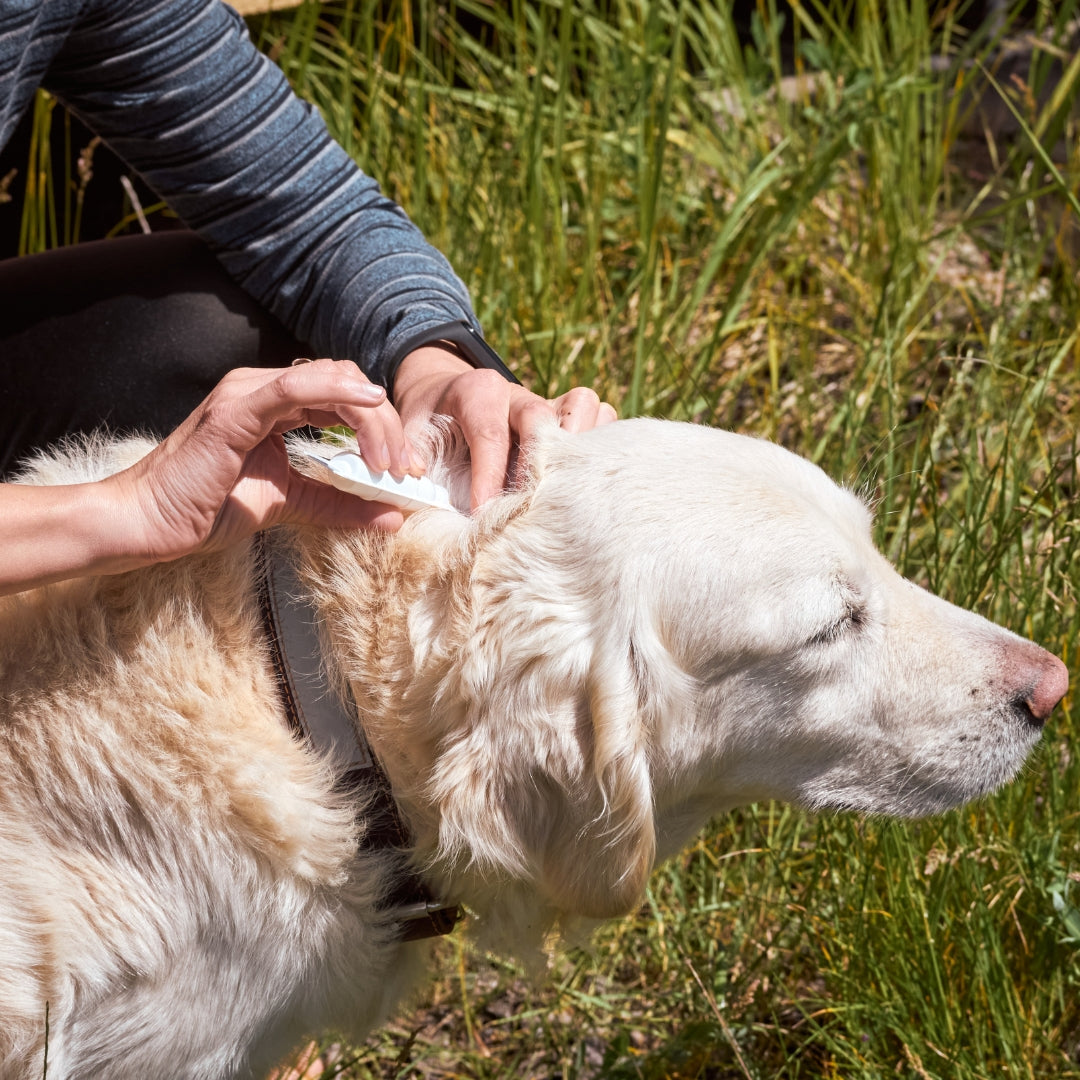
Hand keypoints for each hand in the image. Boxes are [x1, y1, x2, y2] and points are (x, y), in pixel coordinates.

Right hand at [113, 360, 414, 564]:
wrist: (149, 523)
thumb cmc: (208, 507)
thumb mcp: (292, 504)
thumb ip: (341, 505)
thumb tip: (394, 517)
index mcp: (274, 405)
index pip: (343, 397)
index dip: (382, 426)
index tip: (406, 468)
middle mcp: (261, 388)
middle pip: (345, 384)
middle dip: (385, 423)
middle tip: (405, 468)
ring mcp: (246, 393)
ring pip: (330, 381)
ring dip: (371, 418)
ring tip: (389, 461)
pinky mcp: (233, 411)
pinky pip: (292, 387)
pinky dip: (336, 391)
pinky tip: (368, 402)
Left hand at [393, 346, 616, 508]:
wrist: (445, 395)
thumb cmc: (429, 423)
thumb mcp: (409, 434)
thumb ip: (410, 460)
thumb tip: (410, 499)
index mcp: (477, 391)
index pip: (490, 435)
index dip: (489, 478)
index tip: (483, 515)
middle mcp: (517, 393)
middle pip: (543, 417)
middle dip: (539, 464)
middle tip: (529, 506)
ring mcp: (547, 401)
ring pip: (583, 405)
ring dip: (579, 446)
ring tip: (565, 488)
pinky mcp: (567, 414)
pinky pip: (601, 415)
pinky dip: (600, 443)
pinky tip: (582, 478)